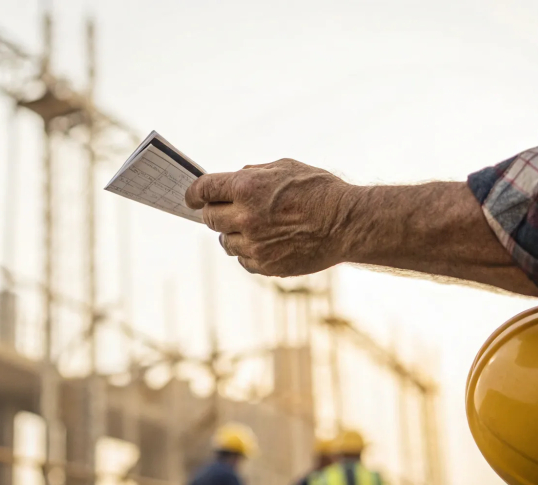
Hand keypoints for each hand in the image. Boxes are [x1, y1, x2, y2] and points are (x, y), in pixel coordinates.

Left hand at [185, 158, 360, 276]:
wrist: (347, 224)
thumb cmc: (319, 190)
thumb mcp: (286, 167)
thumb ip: (254, 173)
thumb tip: (232, 178)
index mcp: (247, 186)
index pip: (202, 190)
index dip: (193, 194)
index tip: (191, 198)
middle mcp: (245, 216)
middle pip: (209, 218)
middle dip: (214, 212)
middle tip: (224, 210)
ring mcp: (254, 244)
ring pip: (224, 241)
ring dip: (232, 233)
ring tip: (254, 227)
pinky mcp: (264, 265)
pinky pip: (243, 259)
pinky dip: (249, 252)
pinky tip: (267, 243)